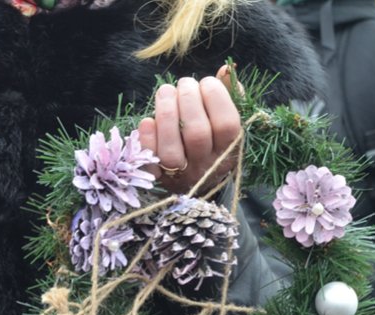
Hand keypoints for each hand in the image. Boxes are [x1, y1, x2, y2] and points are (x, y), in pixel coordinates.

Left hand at [139, 64, 241, 194]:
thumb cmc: (212, 143)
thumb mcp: (226, 122)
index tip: (206, 82)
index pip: (226, 125)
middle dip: (188, 100)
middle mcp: (206, 165)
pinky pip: (149, 161)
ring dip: (166, 114)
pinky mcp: (157, 177)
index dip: (216, 97)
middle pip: (197, 134)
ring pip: (171, 149)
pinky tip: (148, 121)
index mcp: (228, 150)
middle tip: (184, 84)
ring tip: (165, 92)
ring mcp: (180, 174)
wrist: (196, 185)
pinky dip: (146, 137)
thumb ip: (228, 95)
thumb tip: (225, 70)